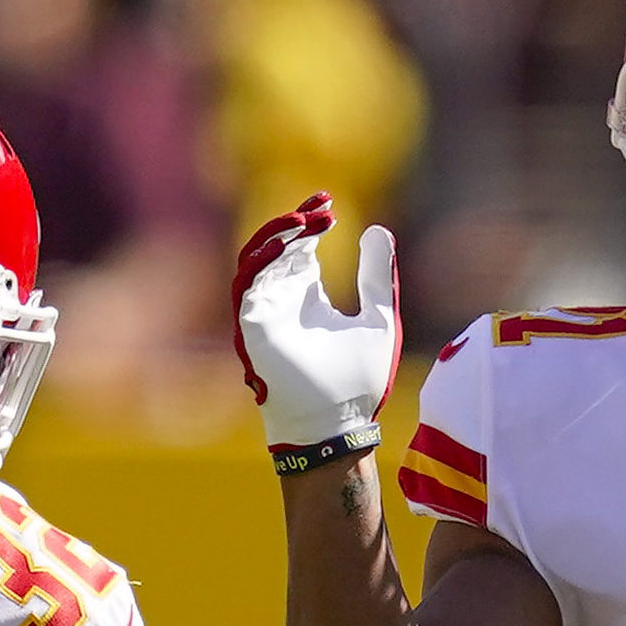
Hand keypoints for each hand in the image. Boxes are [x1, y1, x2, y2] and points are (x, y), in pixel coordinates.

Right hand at [233, 194, 397, 451]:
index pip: (298, 246)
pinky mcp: (253, 328)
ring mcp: (265, 313)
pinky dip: (262, 261)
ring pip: (255, 260)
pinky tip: (286, 244)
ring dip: (276, 236)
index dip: (308, 220)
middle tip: (321, 208)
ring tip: (304, 220)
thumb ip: (376, 276)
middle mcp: (282, 300)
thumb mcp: (379, 316)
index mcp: (308, 296)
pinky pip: (246, 286)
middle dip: (294, 221)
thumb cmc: (357, 379)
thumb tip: (379, 230)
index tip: (329, 203)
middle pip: (274, 246)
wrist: (341, 422)